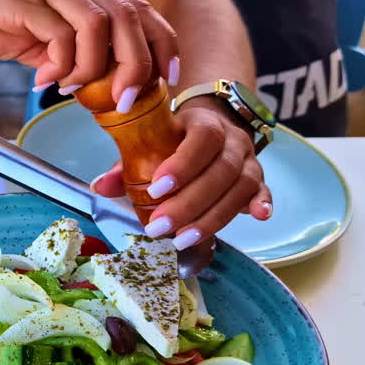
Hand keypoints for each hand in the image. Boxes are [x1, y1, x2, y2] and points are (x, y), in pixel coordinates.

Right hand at [0, 0, 179, 106]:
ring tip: (77, 90)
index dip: (159, 45)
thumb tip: (77, 87)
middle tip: (123, 100)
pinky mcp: (21, 0)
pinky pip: (58, 33)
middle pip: (130, 15)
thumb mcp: (27, 38)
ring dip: (97, 66)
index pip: (137, 11)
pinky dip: (60, 63)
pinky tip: (43, 80)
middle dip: (137, 64)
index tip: (161, 81)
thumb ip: (54, 56)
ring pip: (101, 23)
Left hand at [91, 98, 272, 247]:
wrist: (210, 125)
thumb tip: (101, 187)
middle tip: (159, 227)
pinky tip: (258, 217)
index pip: (202, 139)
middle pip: (220, 171)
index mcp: (204, 124)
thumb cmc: (173, 139)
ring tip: (181, 240)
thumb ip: (126, 163)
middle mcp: (232, 141)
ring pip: (240, 188)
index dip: (183, 165)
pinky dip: (261, 203)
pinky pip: (264, 190)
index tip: (157, 188)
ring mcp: (248, 160)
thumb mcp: (149, 141)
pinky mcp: (258, 179)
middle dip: (189, 204)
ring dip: (212, 218)